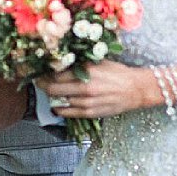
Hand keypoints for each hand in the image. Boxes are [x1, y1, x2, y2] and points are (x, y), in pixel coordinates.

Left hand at [39, 62, 155, 120]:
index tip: (40, 72)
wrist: (136, 89)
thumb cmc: (117, 73)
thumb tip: (60, 63)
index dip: (45, 73)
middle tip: (40, 82)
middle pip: (52, 89)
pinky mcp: (90, 113)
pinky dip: (58, 108)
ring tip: (50, 92)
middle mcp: (85, 88)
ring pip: (58, 101)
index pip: (56, 74)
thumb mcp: (99, 62)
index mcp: (87, 72)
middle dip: (43, 85)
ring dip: (51, 97)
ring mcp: (86, 102)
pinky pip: (66, 113)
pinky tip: (58, 104)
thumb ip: (80, 64)